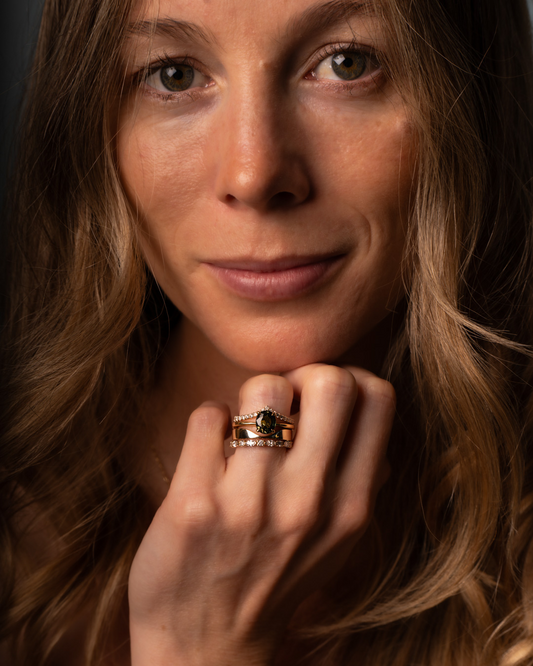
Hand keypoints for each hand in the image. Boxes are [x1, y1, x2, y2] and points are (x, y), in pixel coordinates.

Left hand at [128, 364, 394, 665]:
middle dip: (301, 374)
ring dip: (249, 396)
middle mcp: (307, 503)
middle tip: (280, 400)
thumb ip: (356, 480)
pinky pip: (208, 414)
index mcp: (350, 507)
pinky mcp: (193, 504)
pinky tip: (208, 450)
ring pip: (263, 388)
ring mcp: (250, 504)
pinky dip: (209, 420)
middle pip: (328, 380)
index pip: (377, 398)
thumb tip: (363, 413)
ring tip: (241, 426)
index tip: (319, 399)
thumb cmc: (272, 583)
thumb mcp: (335, 544)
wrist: (206, 652)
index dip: (347, 379)